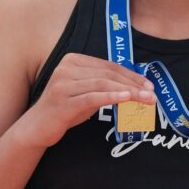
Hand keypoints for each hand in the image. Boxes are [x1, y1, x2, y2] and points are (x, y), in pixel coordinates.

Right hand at [19, 53, 155, 148]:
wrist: (37, 127)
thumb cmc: (66, 108)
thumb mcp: (86, 92)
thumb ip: (105, 84)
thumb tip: (137, 86)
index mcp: (73, 60)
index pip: (109, 66)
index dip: (132, 75)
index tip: (149, 85)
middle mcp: (66, 68)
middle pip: (108, 74)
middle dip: (134, 84)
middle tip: (152, 94)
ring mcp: (62, 84)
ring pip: (103, 84)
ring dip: (128, 92)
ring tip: (145, 99)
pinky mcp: (62, 102)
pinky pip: (92, 97)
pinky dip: (111, 97)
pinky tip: (126, 99)